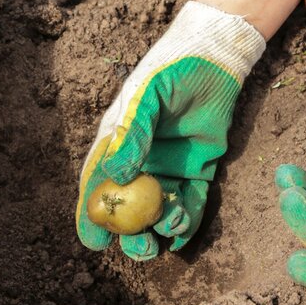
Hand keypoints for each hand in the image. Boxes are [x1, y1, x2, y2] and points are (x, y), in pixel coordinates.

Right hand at [76, 1, 264, 260]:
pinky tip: (184, 231)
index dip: (92, 216)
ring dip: (161, 228)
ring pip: (159, 212)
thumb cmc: (169, 71)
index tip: (94, 240)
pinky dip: (187, 221)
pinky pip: (191, 203)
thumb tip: (116, 176)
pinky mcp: (199, 170)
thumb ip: (132, 133)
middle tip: (141, 247)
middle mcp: (140, 163)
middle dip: (131, 234)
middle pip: (128, 209)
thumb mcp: (145, 97)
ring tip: (168, 227)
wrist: (213, 57)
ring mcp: (169, 169)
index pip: (97, 186)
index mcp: (116, 145)